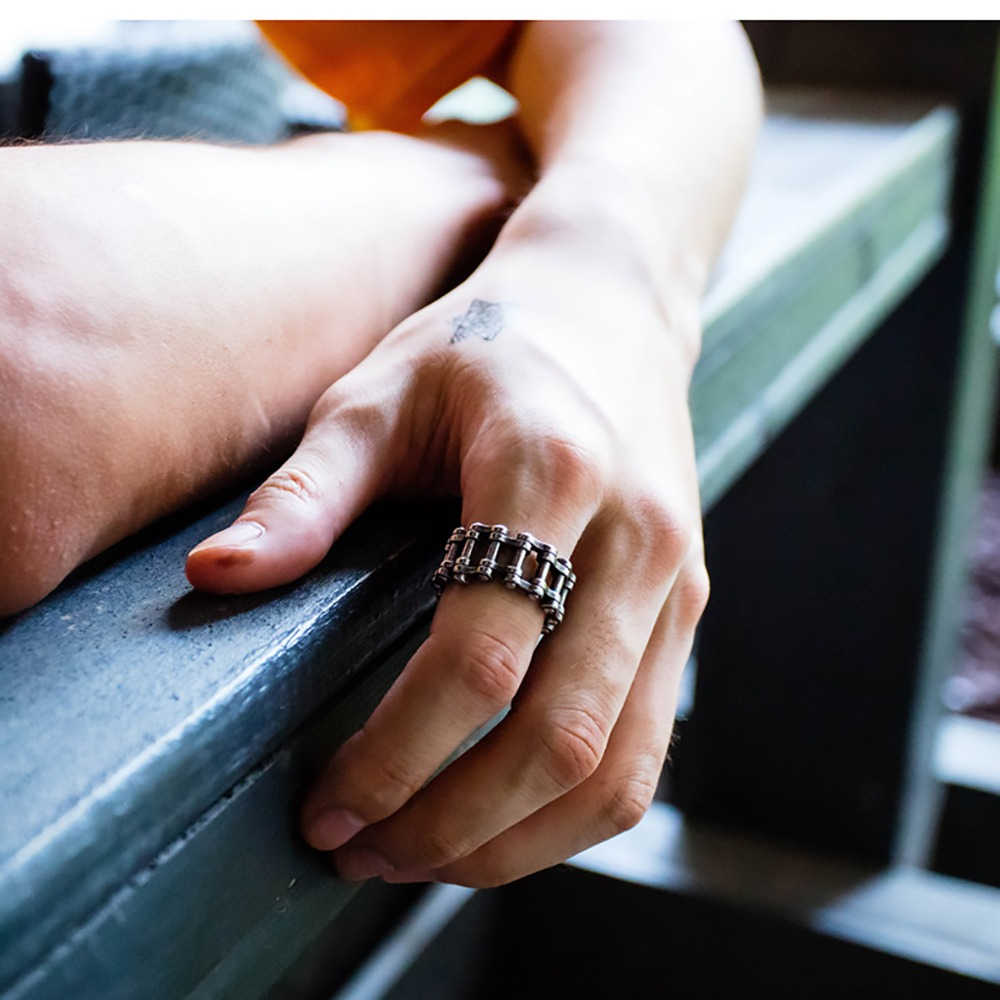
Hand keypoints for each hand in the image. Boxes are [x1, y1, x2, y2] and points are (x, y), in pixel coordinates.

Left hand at [186, 240, 708, 886]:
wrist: (612, 303)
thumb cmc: (487, 342)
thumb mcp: (382, 391)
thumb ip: (307, 491)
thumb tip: (214, 577)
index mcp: (551, 471)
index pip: (480, 653)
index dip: (397, 752)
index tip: (328, 804)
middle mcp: (638, 538)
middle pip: (560, 736)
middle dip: (454, 824)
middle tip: (363, 851)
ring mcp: (677, 580)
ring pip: (618, 768)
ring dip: (519, 841)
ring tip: (424, 856)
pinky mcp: (687, 606)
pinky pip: (646, 748)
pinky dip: (571, 811)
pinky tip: (499, 818)